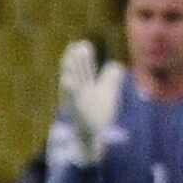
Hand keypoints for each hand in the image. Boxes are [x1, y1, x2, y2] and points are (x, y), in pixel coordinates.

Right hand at [58, 41, 125, 165]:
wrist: (92, 138)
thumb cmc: (98, 116)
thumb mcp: (106, 95)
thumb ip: (110, 79)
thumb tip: (115, 64)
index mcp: (85, 87)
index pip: (83, 68)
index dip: (81, 57)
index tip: (81, 44)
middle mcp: (78, 93)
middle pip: (78, 73)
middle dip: (77, 60)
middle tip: (77, 46)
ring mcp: (76, 103)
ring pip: (72, 83)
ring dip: (70, 71)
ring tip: (69, 58)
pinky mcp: (76, 113)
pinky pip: (71, 101)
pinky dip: (69, 90)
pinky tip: (67, 81)